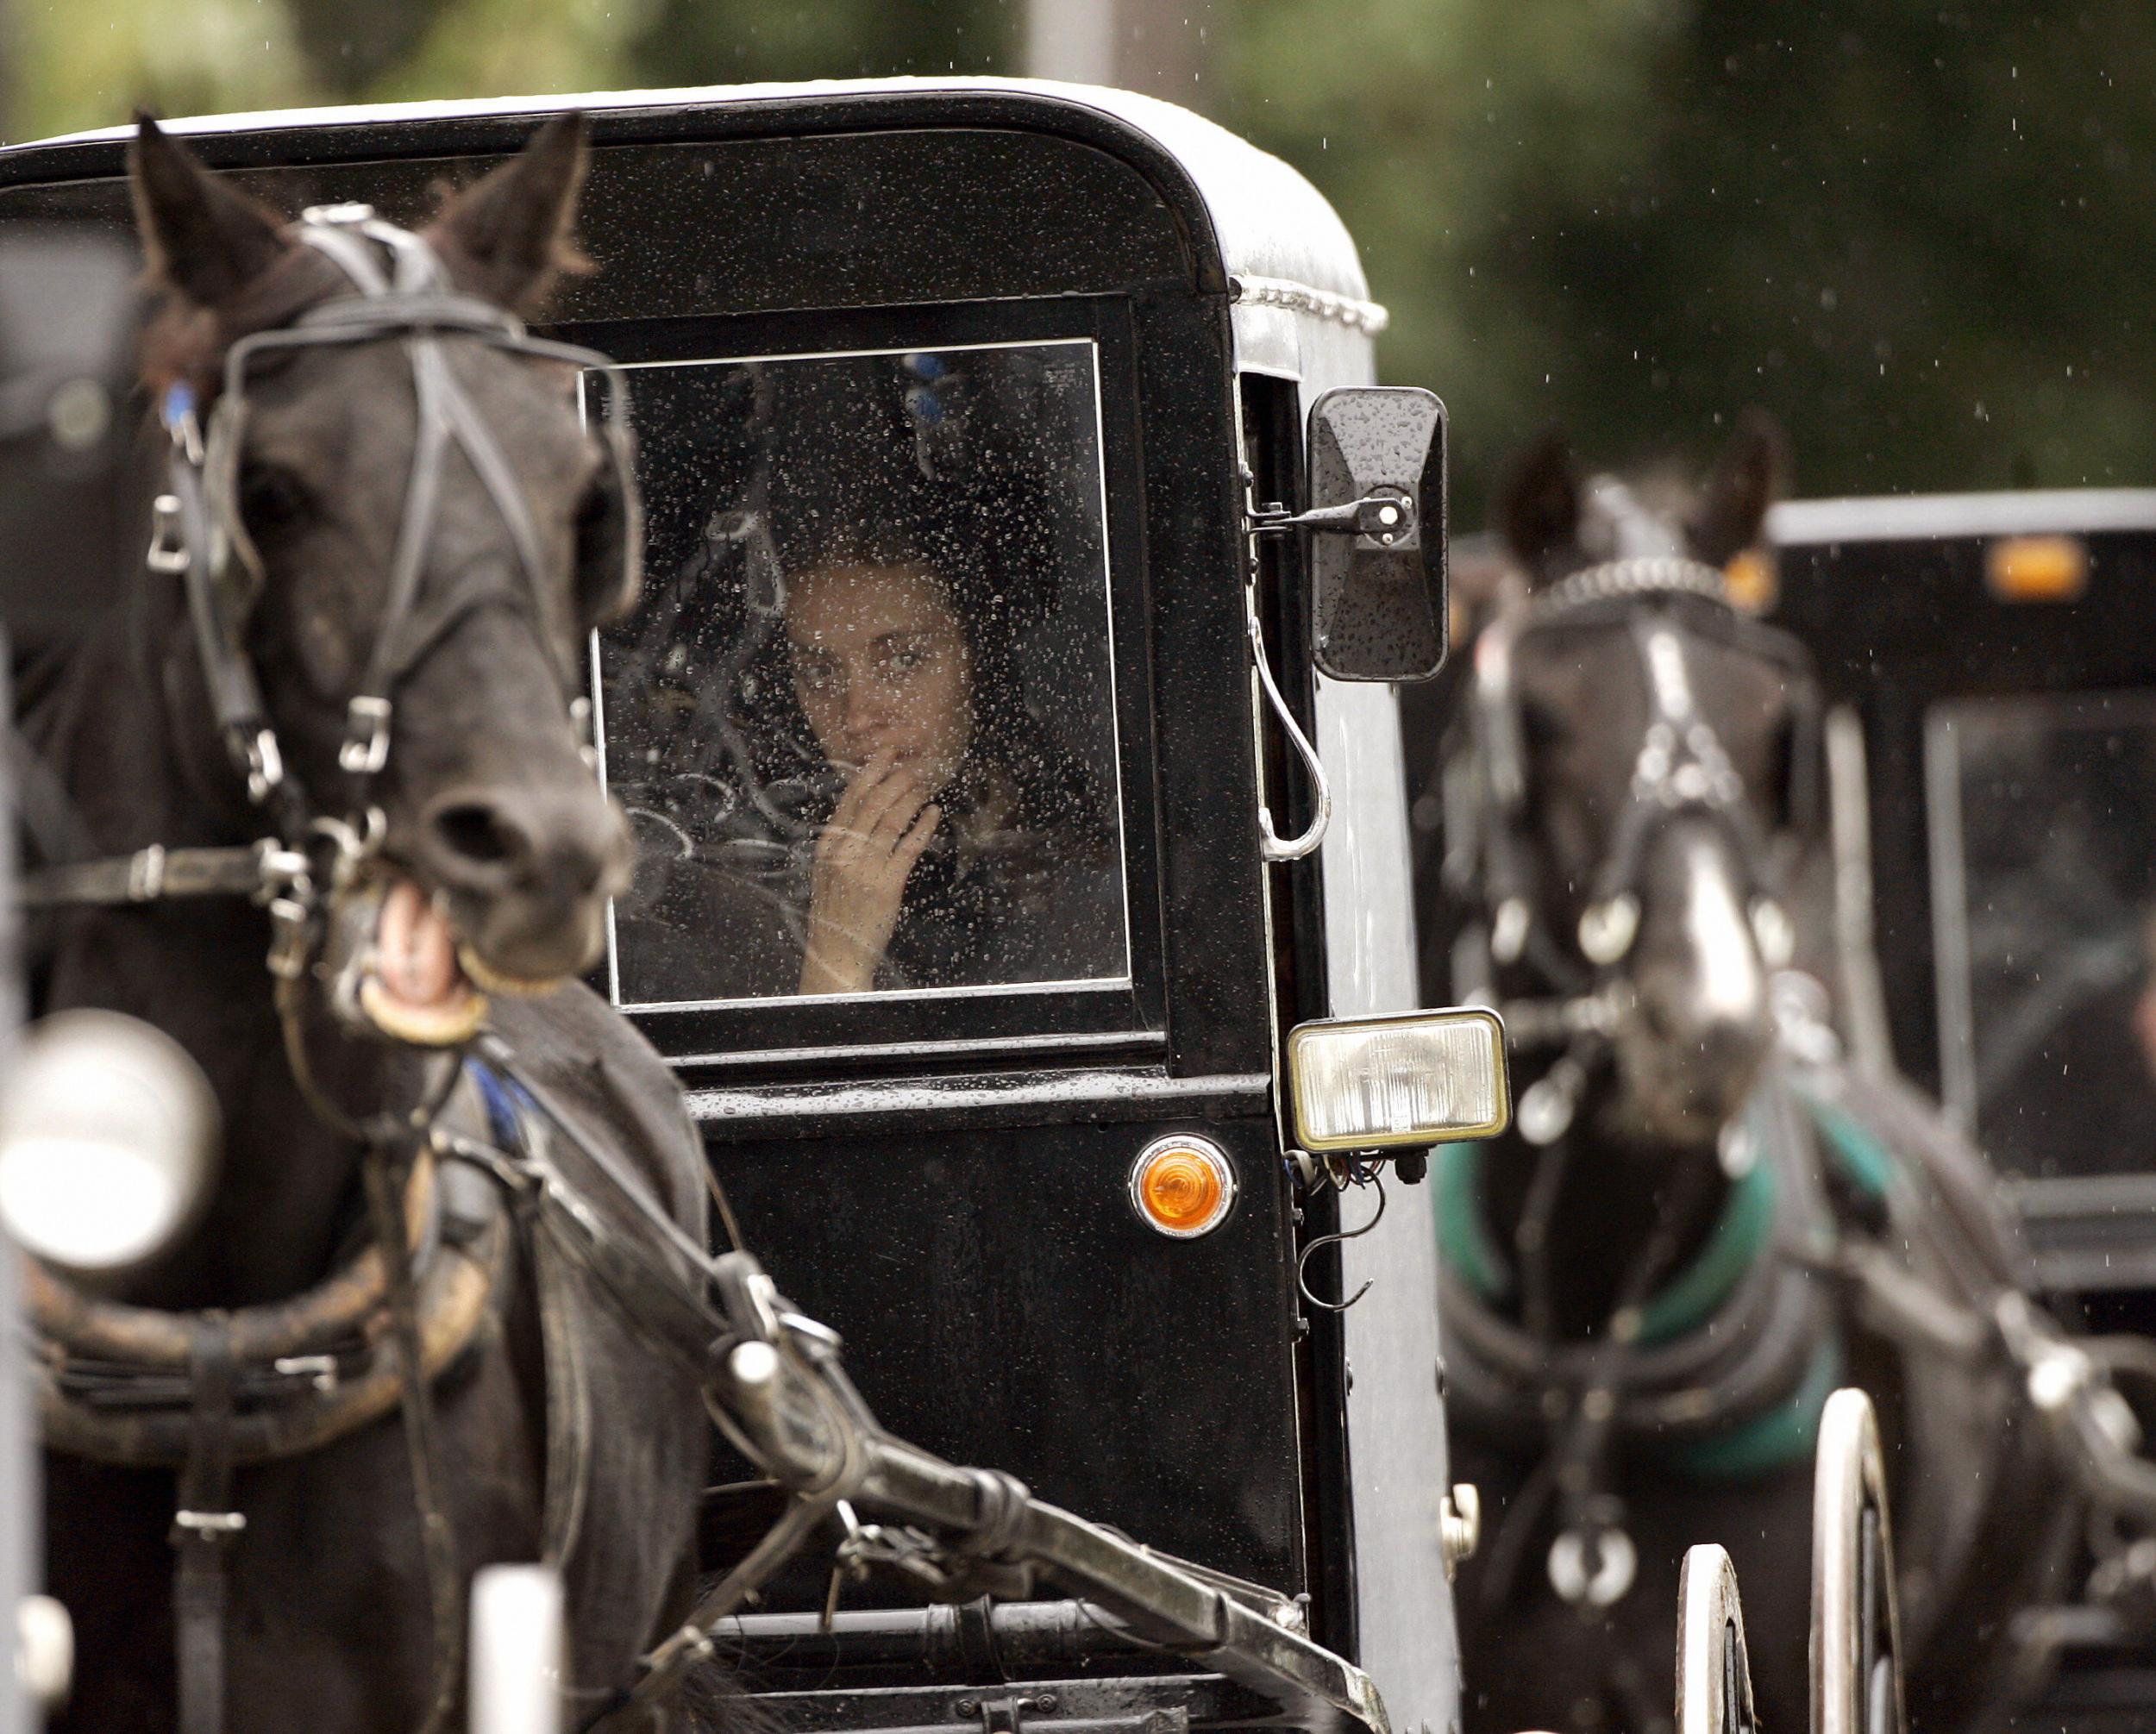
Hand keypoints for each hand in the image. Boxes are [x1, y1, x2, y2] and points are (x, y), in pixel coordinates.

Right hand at [798, 751, 940, 994]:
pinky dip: (923, 826)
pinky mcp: (887, 886)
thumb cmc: (834, 914)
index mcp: (827, 847)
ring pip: (891, 820)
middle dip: (895, 778)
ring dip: (910, 797)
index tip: (885, 754)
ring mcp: (865, 868)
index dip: (870, 773)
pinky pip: (909, 847)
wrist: (836, 953)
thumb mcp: (827, 873)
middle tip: (912, 762)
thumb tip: (862, 813)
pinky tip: (934, 813)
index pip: (850, 800)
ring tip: (924, 783)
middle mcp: (844, 853)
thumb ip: (841, 845)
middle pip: (872, 804)